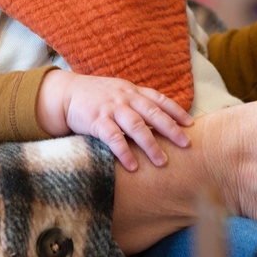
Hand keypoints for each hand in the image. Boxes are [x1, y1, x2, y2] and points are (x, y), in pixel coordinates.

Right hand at [37, 70, 191, 170]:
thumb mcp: (119, 92)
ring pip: (136, 126)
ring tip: (162, 162)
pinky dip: (124, 152)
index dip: (176, 111)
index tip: (190, 124)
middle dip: (171, 129)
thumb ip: (137, 102)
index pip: (159, 100)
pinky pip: (113, 138)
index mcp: (132, 91)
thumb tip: (161, 120)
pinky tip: (132, 166)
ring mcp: (111, 108)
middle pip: (152, 113)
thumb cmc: (96, 96)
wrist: (66, 93)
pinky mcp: (96, 120)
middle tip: (186, 144)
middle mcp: (125, 97)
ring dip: (150, 145)